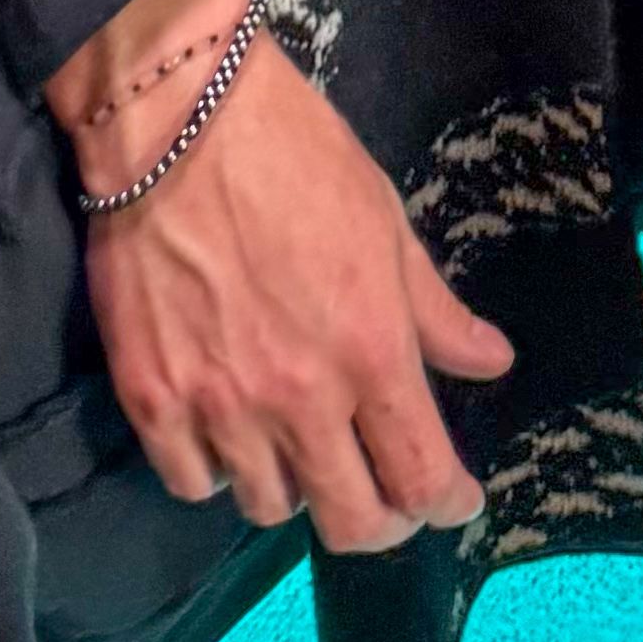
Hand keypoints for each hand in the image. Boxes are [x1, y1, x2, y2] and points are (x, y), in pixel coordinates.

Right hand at [50, 0, 512, 548]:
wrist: (178, 119)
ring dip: (295, 485)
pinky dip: (217, 470)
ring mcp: (219, 406)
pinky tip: (228, 432)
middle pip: (350, 522)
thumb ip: (437, 311)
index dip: (447, 503)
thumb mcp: (386, 222)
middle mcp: (299, 398)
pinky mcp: (151, 399)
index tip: (455, 500)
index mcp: (370, 352)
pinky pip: (193, 483)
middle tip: (385, 497)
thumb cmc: (296, 155)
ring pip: (268, 507)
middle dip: (381, 521)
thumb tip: (492, 363)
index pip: (422, 476)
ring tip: (300, 446)